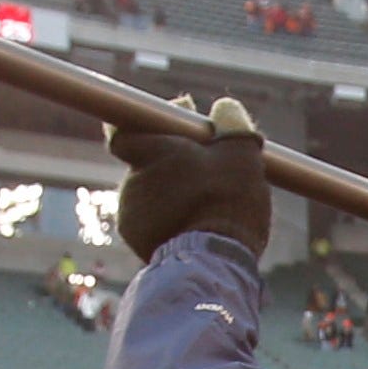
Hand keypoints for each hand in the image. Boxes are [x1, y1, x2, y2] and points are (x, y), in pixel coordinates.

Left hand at [102, 93, 268, 260]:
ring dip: (171, 195)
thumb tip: (225, 107)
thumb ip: (232, 124)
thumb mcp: (243, 154)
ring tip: (208, 208)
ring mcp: (130, 212)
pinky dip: (169, 222)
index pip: (125, 129)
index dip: (146, 125)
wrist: (213, 261)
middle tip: (206, 173)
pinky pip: (150, 222)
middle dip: (170, 165)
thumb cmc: (228, 202)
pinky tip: (197, 228)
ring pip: (149, 194)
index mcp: (150, 150)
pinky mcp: (136, 240)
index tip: (172, 125)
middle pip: (146, 163)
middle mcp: (132, 178)